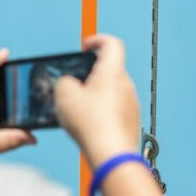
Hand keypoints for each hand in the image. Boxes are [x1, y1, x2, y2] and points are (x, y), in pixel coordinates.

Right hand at [55, 34, 139, 167]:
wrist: (112, 154)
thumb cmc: (92, 124)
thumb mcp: (64, 94)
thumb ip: (64, 82)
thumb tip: (70, 84)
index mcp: (112, 72)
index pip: (112, 44)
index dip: (97, 40)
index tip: (86, 47)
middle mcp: (126, 85)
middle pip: (109, 70)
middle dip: (90, 75)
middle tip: (74, 85)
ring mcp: (131, 104)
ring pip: (112, 92)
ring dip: (96, 96)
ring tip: (78, 110)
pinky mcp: (131, 122)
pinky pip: (115, 110)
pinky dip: (102, 113)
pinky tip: (89, 125)